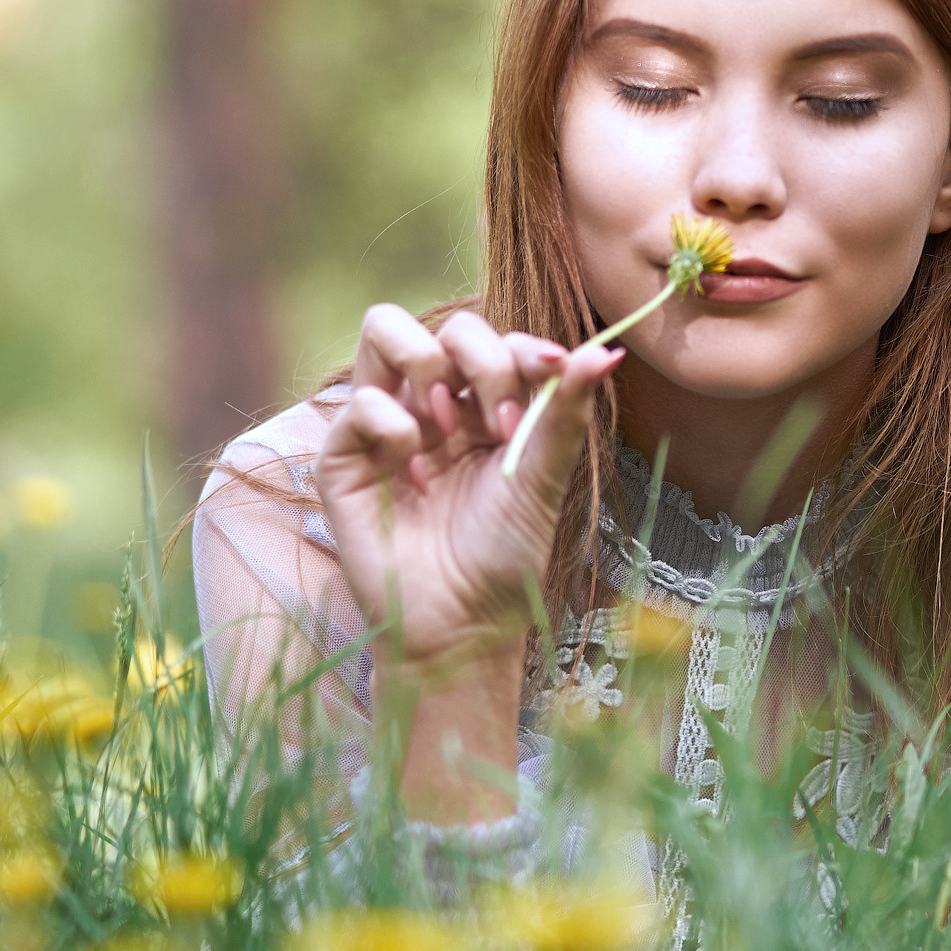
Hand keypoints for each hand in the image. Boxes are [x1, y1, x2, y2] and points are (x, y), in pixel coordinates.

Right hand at [315, 305, 622, 671]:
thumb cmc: (504, 557)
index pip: (495, 340)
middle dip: (481, 361)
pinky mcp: (343, 456)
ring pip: (384, 330)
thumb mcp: (543, 478)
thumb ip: (565, 411)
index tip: (551, 374)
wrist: (462, 623)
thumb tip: (607, 351)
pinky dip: (394, 426)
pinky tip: (417, 475)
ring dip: (427, 366)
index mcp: (483, 407)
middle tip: (500, 423)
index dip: (522, 349)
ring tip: (446, 424)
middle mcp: (433, 407)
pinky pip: (359, 400)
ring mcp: (385, 425)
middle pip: (446, 327)